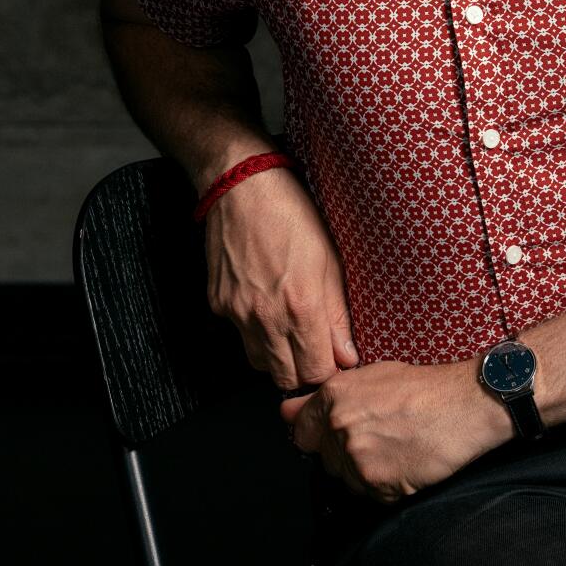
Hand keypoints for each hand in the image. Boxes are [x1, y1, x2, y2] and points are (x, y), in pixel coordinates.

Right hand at [203, 166, 359, 388]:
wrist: (242, 186)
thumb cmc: (291, 213)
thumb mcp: (330, 260)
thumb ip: (337, 315)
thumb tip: (347, 356)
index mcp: (301, 306)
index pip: (317, 373)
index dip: (330, 371)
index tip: (335, 360)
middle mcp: (266, 318)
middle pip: (287, 379)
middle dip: (305, 370)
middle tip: (316, 348)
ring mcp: (237, 314)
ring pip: (261, 365)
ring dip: (279, 358)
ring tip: (292, 327)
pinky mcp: (218, 306)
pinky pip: (240, 337)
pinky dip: (256, 333)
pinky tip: (267, 305)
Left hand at [279, 358, 507, 502]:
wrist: (461, 405)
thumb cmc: (423, 387)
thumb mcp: (373, 375)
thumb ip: (331, 395)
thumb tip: (291, 411)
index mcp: (334, 396)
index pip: (300, 429)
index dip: (314, 433)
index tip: (323, 435)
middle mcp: (338, 425)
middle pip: (324, 457)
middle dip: (343, 452)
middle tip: (376, 438)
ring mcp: (355, 456)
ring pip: (345, 478)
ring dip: (364, 471)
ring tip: (393, 449)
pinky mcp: (375, 482)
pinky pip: (369, 494)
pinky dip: (384, 485)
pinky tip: (403, 463)